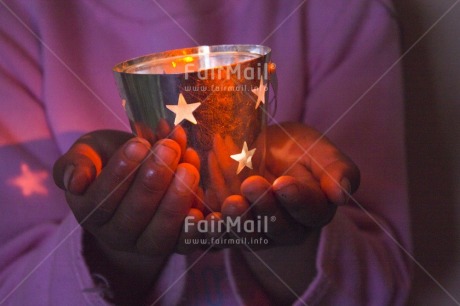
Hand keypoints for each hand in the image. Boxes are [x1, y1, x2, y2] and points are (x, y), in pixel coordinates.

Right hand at [53, 129, 202, 303]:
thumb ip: (77, 162)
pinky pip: (183, 245)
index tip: (139, 143)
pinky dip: (193, 230)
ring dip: (176, 201)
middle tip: (169, 149)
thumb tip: (75, 182)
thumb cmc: (110, 157)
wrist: (137, 171)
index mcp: (90, 211)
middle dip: (154, 180)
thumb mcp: (89, 152)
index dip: (122, 171)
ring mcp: (145, 243)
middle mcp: (115, 234)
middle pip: (133, 216)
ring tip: (188, 169)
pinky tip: (201, 210)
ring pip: (159, 233)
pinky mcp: (172, 244)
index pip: (102, 198)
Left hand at [218, 122, 359, 302]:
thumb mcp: (319, 150)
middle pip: (277, 228)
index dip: (297, 200)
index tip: (283, 183)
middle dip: (263, 209)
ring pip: (248, 237)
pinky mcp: (229, 232)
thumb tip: (342, 193)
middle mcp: (287, 229)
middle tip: (250, 186)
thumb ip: (335, 169)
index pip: (310, 210)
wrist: (261, 152)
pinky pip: (218, 238)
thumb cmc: (295, 150)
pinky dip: (208, 231)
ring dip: (236, 223)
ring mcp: (257, 233)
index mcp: (313, 209)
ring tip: (228, 203)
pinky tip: (198, 219)